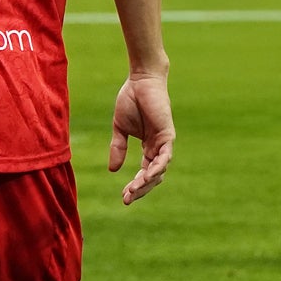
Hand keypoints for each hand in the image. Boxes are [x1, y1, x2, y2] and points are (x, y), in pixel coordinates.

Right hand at [109, 70, 174, 204]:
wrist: (140, 81)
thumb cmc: (130, 100)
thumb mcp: (120, 128)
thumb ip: (118, 148)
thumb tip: (112, 170)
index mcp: (148, 147)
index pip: (143, 173)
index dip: (134, 185)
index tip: (123, 196)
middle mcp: (158, 149)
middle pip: (153, 177)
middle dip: (140, 189)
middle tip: (127, 198)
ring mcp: (164, 143)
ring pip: (159, 171)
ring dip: (146, 182)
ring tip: (133, 189)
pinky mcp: (168, 135)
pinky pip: (165, 157)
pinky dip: (157, 168)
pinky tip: (146, 176)